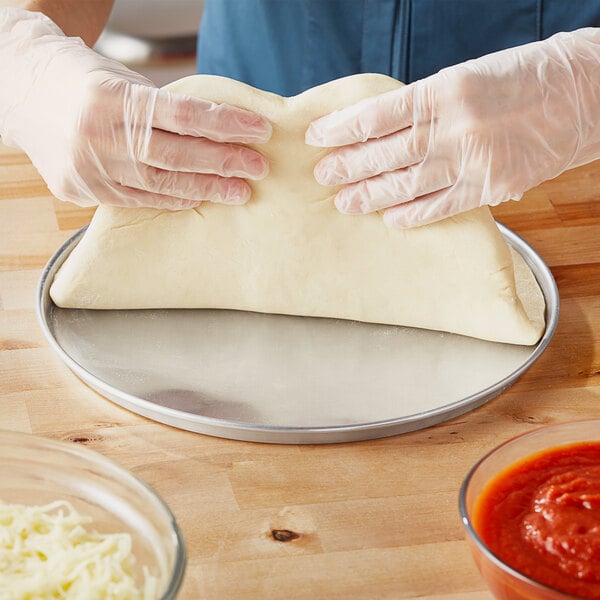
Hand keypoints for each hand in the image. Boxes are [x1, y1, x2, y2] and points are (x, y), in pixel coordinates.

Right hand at [0, 8, 270, 209]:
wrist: (17, 89)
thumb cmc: (80, 78)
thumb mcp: (121, 79)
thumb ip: (162, 108)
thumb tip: (218, 131)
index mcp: (111, 97)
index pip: (183, 114)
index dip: (226, 124)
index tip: (259, 130)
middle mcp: (97, 134)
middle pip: (176, 154)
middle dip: (223, 162)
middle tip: (258, 168)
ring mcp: (86, 166)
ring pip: (159, 182)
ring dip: (205, 188)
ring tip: (238, 191)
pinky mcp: (80, 188)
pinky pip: (136, 199)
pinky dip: (171, 199)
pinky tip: (197, 198)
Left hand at [306, 29, 599, 226]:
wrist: (586, 94)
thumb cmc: (523, 79)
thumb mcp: (466, 77)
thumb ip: (425, 106)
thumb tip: (380, 133)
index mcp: (445, 89)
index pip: (377, 113)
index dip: (342, 127)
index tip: (316, 136)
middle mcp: (455, 126)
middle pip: (386, 152)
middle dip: (348, 166)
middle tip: (322, 175)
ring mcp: (473, 160)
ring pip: (407, 184)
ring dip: (371, 195)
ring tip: (344, 202)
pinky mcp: (491, 187)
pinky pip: (441, 206)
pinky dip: (413, 215)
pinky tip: (390, 219)